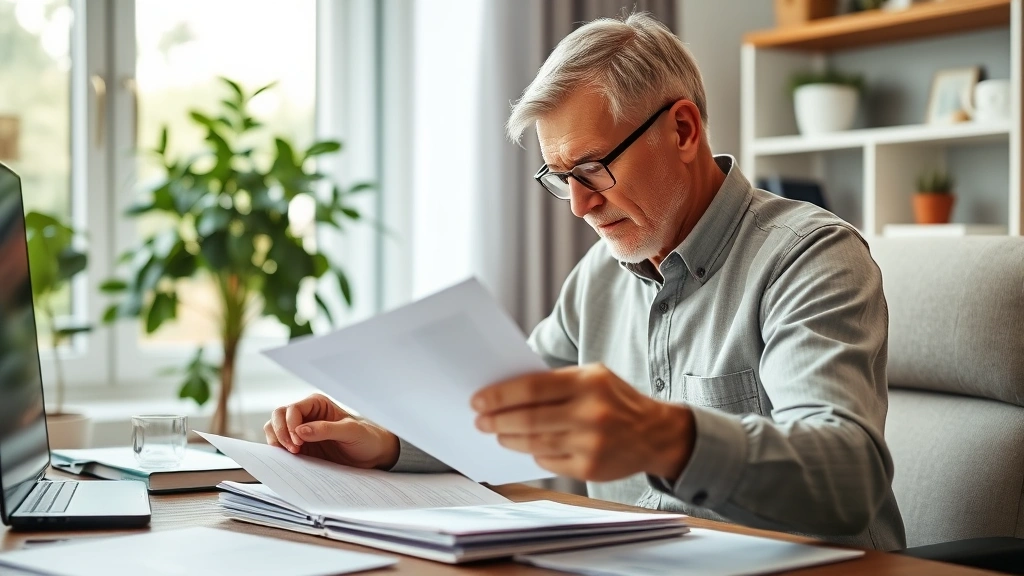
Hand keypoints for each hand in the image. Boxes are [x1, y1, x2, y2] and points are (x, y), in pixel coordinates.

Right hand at [264, 393, 399, 469]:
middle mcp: (306, 415)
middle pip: (278, 416)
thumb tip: (300, 430)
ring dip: (277, 441)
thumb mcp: (351, 432)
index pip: (292, 409)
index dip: (290, 425)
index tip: (299, 442)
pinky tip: (290, 459)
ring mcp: (301, 431)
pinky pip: (281, 446)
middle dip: (280, 432)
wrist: (372, 455)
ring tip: (292, 455)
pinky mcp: (300, 446)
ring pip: (274, 429)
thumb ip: (326, 429)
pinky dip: (279, 451)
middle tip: (294, 450)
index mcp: (317, 404)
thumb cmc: (366, 438)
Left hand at [471, 364, 694, 481]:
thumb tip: (507, 393)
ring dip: (510, 438)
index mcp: (589, 382)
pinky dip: (535, 454)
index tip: (479, 399)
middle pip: (529, 418)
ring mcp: (592, 443)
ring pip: (535, 442)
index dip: (501, 395)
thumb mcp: (593, 378)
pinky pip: (549, 461)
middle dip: (498, 420)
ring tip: (498, 433)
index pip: (533, 387)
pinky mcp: (591, 468)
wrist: (655, 434)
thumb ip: (557, 383)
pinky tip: (528, 446)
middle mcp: (592, 412)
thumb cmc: (615, 401)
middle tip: (481, 420)